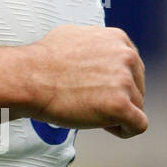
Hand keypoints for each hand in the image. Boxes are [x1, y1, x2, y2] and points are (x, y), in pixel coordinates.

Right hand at [26, 25, 146, 137]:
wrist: (28, 78)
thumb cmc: (43, 62)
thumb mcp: (74, 36)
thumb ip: (95, 44)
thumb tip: (95, 51)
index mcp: (117, 40)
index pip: (133, 67)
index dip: (117, 83)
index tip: (100, 90)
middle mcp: (125, 56)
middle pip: (138, 87)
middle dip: (119, 99)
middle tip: (91, 103)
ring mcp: (124, 81)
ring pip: (137, 107)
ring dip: (116, 114)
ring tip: (89, 112)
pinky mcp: (120, 105)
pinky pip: (138, 125)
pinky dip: (125, 130)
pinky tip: (106, 127)